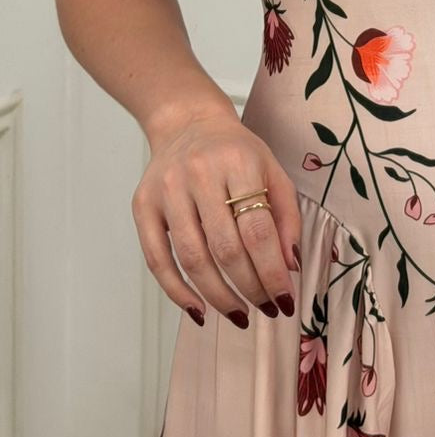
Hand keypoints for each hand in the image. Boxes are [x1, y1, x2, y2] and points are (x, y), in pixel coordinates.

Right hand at [132, 111, 302, 327]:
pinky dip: (177, 291)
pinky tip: (198, 309)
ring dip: (218, 296)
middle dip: (249, 288)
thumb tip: (288, 267)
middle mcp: (199, 174)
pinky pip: (157, 259)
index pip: (257, 230)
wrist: (188, 122)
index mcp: (238, 163)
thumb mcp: (272, 171)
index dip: (272, 272)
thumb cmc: (236, 152)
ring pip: (193, 258)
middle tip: (265, 309)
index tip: (284, 299)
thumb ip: (286, 216)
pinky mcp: (143, 205)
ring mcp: (167, 190)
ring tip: (238, 314)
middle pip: (225, 248)